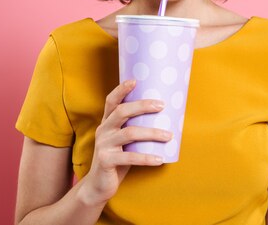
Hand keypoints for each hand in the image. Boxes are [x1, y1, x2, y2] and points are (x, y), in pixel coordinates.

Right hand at [82, 79, 171, 204]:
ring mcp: (103, 145)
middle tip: (161, 105)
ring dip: (152, 133)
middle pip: (122, 112)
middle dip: (142, 106)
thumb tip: (164, 118)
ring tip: (169, 136)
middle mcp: (103, 131)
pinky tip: (160, 159)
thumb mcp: (122, 142)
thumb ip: (134, 129)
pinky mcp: (106, 161)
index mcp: (107, 123)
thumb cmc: (117, 160)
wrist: (98, 186)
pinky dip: (147, 158)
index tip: (135, 81)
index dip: (121, 90)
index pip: (111, 101)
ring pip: (129, 133)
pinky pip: (129, 157)